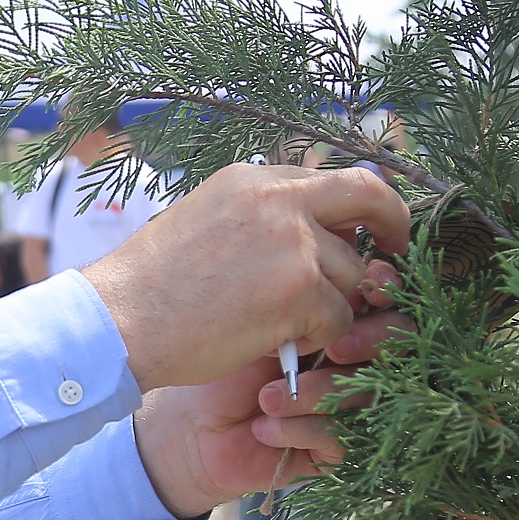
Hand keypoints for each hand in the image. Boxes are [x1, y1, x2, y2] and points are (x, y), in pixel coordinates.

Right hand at [83, 164, 411, 390]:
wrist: (117, 320)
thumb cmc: (152, 285)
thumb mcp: (206, 221)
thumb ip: (260, 215)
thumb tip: (311, 220)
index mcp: (254, 178)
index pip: (332, 177)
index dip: (361, 204)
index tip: (374, 228)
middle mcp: (279, 198)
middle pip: (369, 198)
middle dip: (395, 224)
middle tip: (401, 255)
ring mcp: (293, 243)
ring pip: (352, 275)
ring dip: (331, 305)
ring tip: (285, 324)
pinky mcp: (299, 291)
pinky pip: (338, 319)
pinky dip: (318, 338)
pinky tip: (278, 343)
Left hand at [136, 312, 407, 518]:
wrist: (189, 424)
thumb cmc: (220, 360)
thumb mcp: (262, 320)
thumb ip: (307, 299)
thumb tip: (352, 280)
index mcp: (338, 314)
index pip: (384, 294)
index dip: (386, 288)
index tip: (372, 287)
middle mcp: (353, 358)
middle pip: (398, 339)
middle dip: (370, 339)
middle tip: (334, 349)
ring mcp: (349, 402)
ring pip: (368, 391)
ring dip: (320, 391)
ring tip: (268, 398)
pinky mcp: (335, 447)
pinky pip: (341, 436)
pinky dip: (300, 429)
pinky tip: (264, 427)